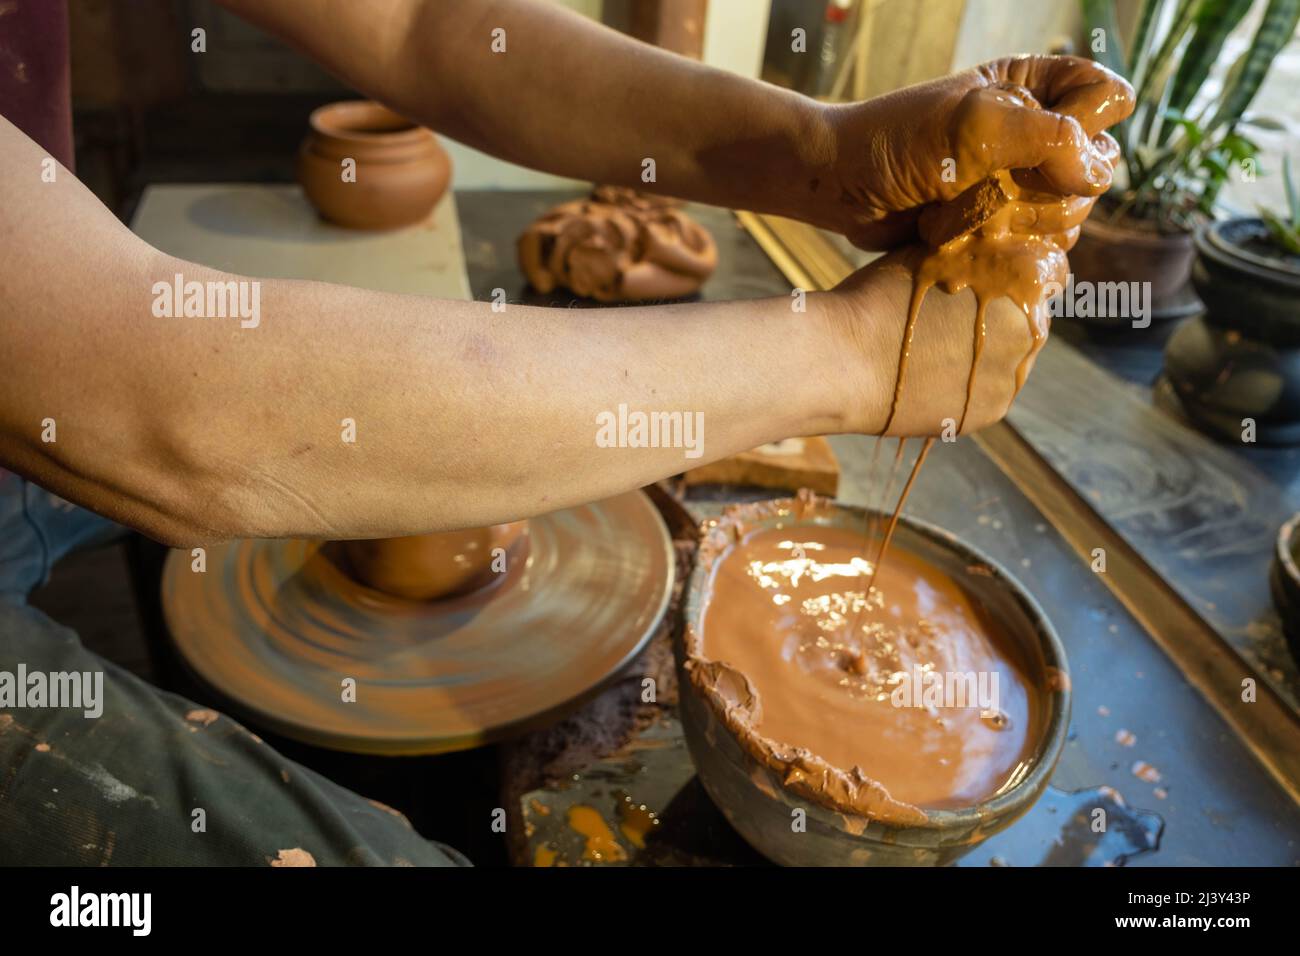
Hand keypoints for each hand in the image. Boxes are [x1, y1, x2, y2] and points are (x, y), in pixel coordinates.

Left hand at [823, 55, 1133, 249]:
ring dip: (1021, 223)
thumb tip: (1096, 174)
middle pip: (1096, 170)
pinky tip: (970, 240)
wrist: (841, 188)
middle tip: (995, 187)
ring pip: (1070, 217)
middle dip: (1047, 188)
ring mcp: (1021, 185)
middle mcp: (1037, 135)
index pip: (1108, 99)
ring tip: (967, 213)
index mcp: (1036, 88)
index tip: (1047, 141)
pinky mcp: (1002, 228)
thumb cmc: (896, 142)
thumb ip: (1047, 138)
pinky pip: (1038, 249)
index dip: (1087, 126)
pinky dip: (1008, 249)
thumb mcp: (973, 125)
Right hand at [826, 248, 1052, 436]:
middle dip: (1006, 310)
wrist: (841, 363)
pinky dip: (972, 381)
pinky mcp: (989, 412)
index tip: (998, 273)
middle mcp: (1032, 330)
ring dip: (991, 347)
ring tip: (941, 345)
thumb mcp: (932, 251)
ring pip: (1013, 355)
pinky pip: (991, 388)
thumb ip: (974, 248)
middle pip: (1033, 314)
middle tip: (959, 311)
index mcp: (1024, 280)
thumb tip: (993, 241)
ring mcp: (1012, 377)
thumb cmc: (877, 297)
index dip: (1021, 268)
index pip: (1050, 268)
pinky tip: (935, 372)